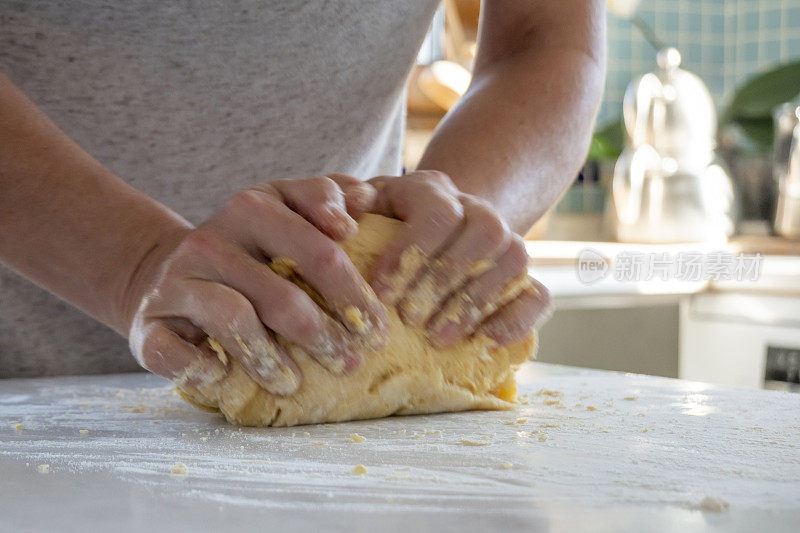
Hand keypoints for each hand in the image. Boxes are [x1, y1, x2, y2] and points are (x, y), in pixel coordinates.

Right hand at [126, 176, 387, 393]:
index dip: (353, 288)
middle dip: (325, 334)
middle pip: (281, 292)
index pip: (315, 246)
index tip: (379, 324)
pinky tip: (223, 377)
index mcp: (253, 207)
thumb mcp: (283, 208)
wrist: (161, 274)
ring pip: (233, 320)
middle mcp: (212, 240)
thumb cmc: (245, 250)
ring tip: (294, 384)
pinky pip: (172, 350)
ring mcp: (177, 282)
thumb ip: (325, 197)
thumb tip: (368, 197)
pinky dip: (201, 367)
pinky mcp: (148, 323)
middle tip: (353, 364)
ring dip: (270, 359)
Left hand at [366, 170, 551, 346]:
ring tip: (438, 338)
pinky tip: (484, 342)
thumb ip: (348, 202)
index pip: (437, 213)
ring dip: (475, 303)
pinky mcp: (524, 277)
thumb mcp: (365, 207)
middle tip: (410, 318)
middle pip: (482, 235)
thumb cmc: (388, 224)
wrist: (436, 227)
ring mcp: (508, 241)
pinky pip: (537, 295)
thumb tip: (349, 207)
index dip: (411, 254)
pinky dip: (516, 320)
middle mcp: (480, 210)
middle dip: (444, 282)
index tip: (382, 293)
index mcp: (436, 190)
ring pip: (513, 261)